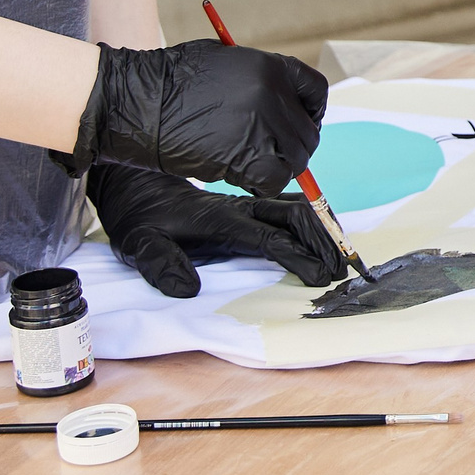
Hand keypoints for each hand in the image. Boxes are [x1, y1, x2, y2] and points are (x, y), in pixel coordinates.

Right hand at [52, 40, 326, 194]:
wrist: (137, 101)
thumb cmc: (169, 79)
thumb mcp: (223, 60)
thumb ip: (257, 79)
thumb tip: (281, 102)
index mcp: (269, 66)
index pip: (315, 91)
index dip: (311, 111)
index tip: (298, 122)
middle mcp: (272, 93)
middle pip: (307, 131)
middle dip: (294, 146)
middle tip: (272, 153)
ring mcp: (260, 125)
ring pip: (296, 159)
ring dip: (280, 167)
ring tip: (254, 165)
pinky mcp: (243, 156)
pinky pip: (274, 180)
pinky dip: (264, 184)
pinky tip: (244, 178)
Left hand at [87, 164, 344, 297]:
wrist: (133, 186)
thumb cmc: (139, 219)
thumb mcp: (139, 244)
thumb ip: (162, 264)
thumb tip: (189, 288)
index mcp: (219, 220)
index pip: (269, 238)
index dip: (298, 257)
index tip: (320, 278)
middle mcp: (238, 208)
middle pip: (293, 215)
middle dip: (322, 241)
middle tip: (341, 268)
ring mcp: (244, 203)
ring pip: (295, 207)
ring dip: (322, 228)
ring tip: (341, 252)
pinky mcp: (245, 204)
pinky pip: (287, 206)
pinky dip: (312, 217)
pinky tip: (323, 232)